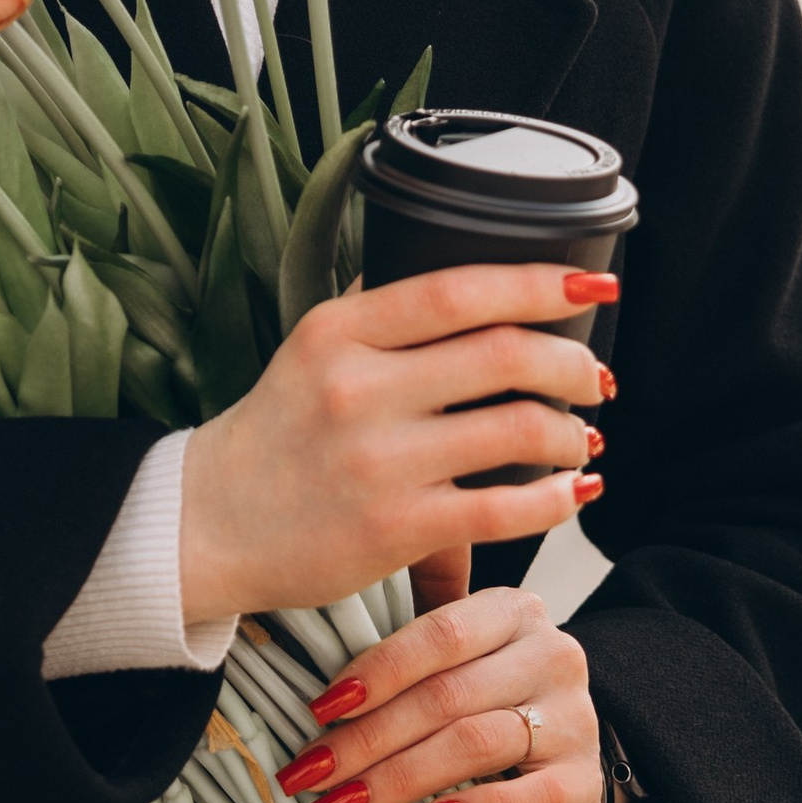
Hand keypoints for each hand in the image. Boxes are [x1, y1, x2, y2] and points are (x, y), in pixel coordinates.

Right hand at [177, 263, 606, 629]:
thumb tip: (459, 274)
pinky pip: (505, 508)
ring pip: (518, 430)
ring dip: (572, 433)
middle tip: (595, 377)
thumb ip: (378, 311)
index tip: (593, 287)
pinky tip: (571, 492)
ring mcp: (379, 461)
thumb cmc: (273, 436)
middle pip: (506, 354)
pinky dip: (557, 499)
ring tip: (581, 438)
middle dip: (573, 363)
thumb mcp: (308, 350)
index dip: (540, 284)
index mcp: (340, 332)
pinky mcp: (396, 528)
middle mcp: (358, 389)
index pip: (460, 290)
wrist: (206, 525)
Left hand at [270, 587, 604, 802]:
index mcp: (513, 612)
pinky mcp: (582, 779)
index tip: (321, 709)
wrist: (566, 767)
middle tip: (313, 771)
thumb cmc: (492, 709)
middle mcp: (551, 654)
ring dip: (397, 777)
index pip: (440, 634)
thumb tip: (321, 700)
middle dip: (368, 737)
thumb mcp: (460, 668)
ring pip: (474, 742)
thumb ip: (410, 666)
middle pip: (447, 695)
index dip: (376, 671)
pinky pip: (520, 797)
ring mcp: (574, 717)